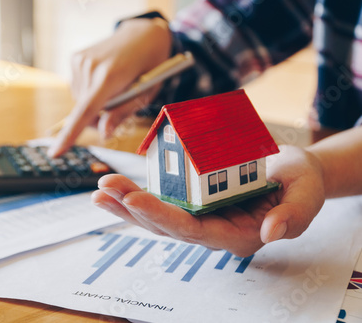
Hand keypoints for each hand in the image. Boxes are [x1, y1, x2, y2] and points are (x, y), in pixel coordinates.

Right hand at [47, 18, 171, 156]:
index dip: (70, 134)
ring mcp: (79, 60)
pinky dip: (90, 92)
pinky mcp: (75, 58)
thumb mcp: (146, 93)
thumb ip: (122, 113)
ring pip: (80, 101)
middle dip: (98, 118)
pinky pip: (78, 89)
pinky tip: (104, 80)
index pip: (86, 111)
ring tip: (114, 88)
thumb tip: (104, 133)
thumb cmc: (150, 66)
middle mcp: (90, 66)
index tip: (55, 153)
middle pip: (84, 111)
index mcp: (109, 76)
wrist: (143, 34)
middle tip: (119, 106)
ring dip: (94, 104)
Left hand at [91, 145, 325, 256]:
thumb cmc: (300, 184)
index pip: (194, 231)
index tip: (135, 199)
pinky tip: (115, 186)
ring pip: (157, 216)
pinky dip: (136, 193)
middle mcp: (212, 230)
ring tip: (101, 188)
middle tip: (105, 188)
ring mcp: (200, 216)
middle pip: (165, 225)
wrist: (292, 174)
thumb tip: (271, 232)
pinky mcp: (193, 201)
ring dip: (126, 203)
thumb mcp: (307, 195)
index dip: (163, 216)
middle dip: (133, 208)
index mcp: (237, 235)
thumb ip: (294, 215)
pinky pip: (161, 199)